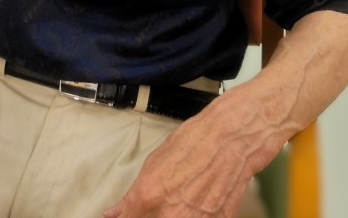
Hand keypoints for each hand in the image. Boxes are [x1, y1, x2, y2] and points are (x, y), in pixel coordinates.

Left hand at [102, 97, 273, 217]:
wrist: (232, 137)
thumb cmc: (194, 140)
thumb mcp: (156, 160)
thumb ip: (134, 194)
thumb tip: (115, 212)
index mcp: (150, 193)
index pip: (128, 217)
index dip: (122, 217)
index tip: (117, 216)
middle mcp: (173, 214)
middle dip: (149, 214)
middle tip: (159, 200)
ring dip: (174, 213)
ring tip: (181, 196)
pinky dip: (195, 215)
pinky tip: (196, 201)